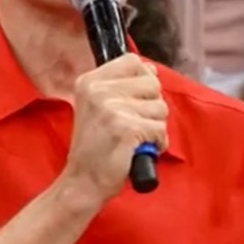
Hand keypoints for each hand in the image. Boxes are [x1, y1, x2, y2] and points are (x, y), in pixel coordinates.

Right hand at [62, 53, 168, 201]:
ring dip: (155, 127)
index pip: (133, 61)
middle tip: (133, 124)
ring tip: (134, 139)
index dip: (143, 79)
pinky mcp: (126, 129)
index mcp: (90, 82)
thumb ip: (122, 86)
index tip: (135, 100)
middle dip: (151, 106)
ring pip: (160, 107)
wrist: (82, 182)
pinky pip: (160, 129)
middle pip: (152, 83)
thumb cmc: (95, 148)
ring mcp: (112, 109)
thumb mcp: (97, 107)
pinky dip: (157, 143)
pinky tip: (138, 150)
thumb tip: (151, 70)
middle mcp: (98, 91)